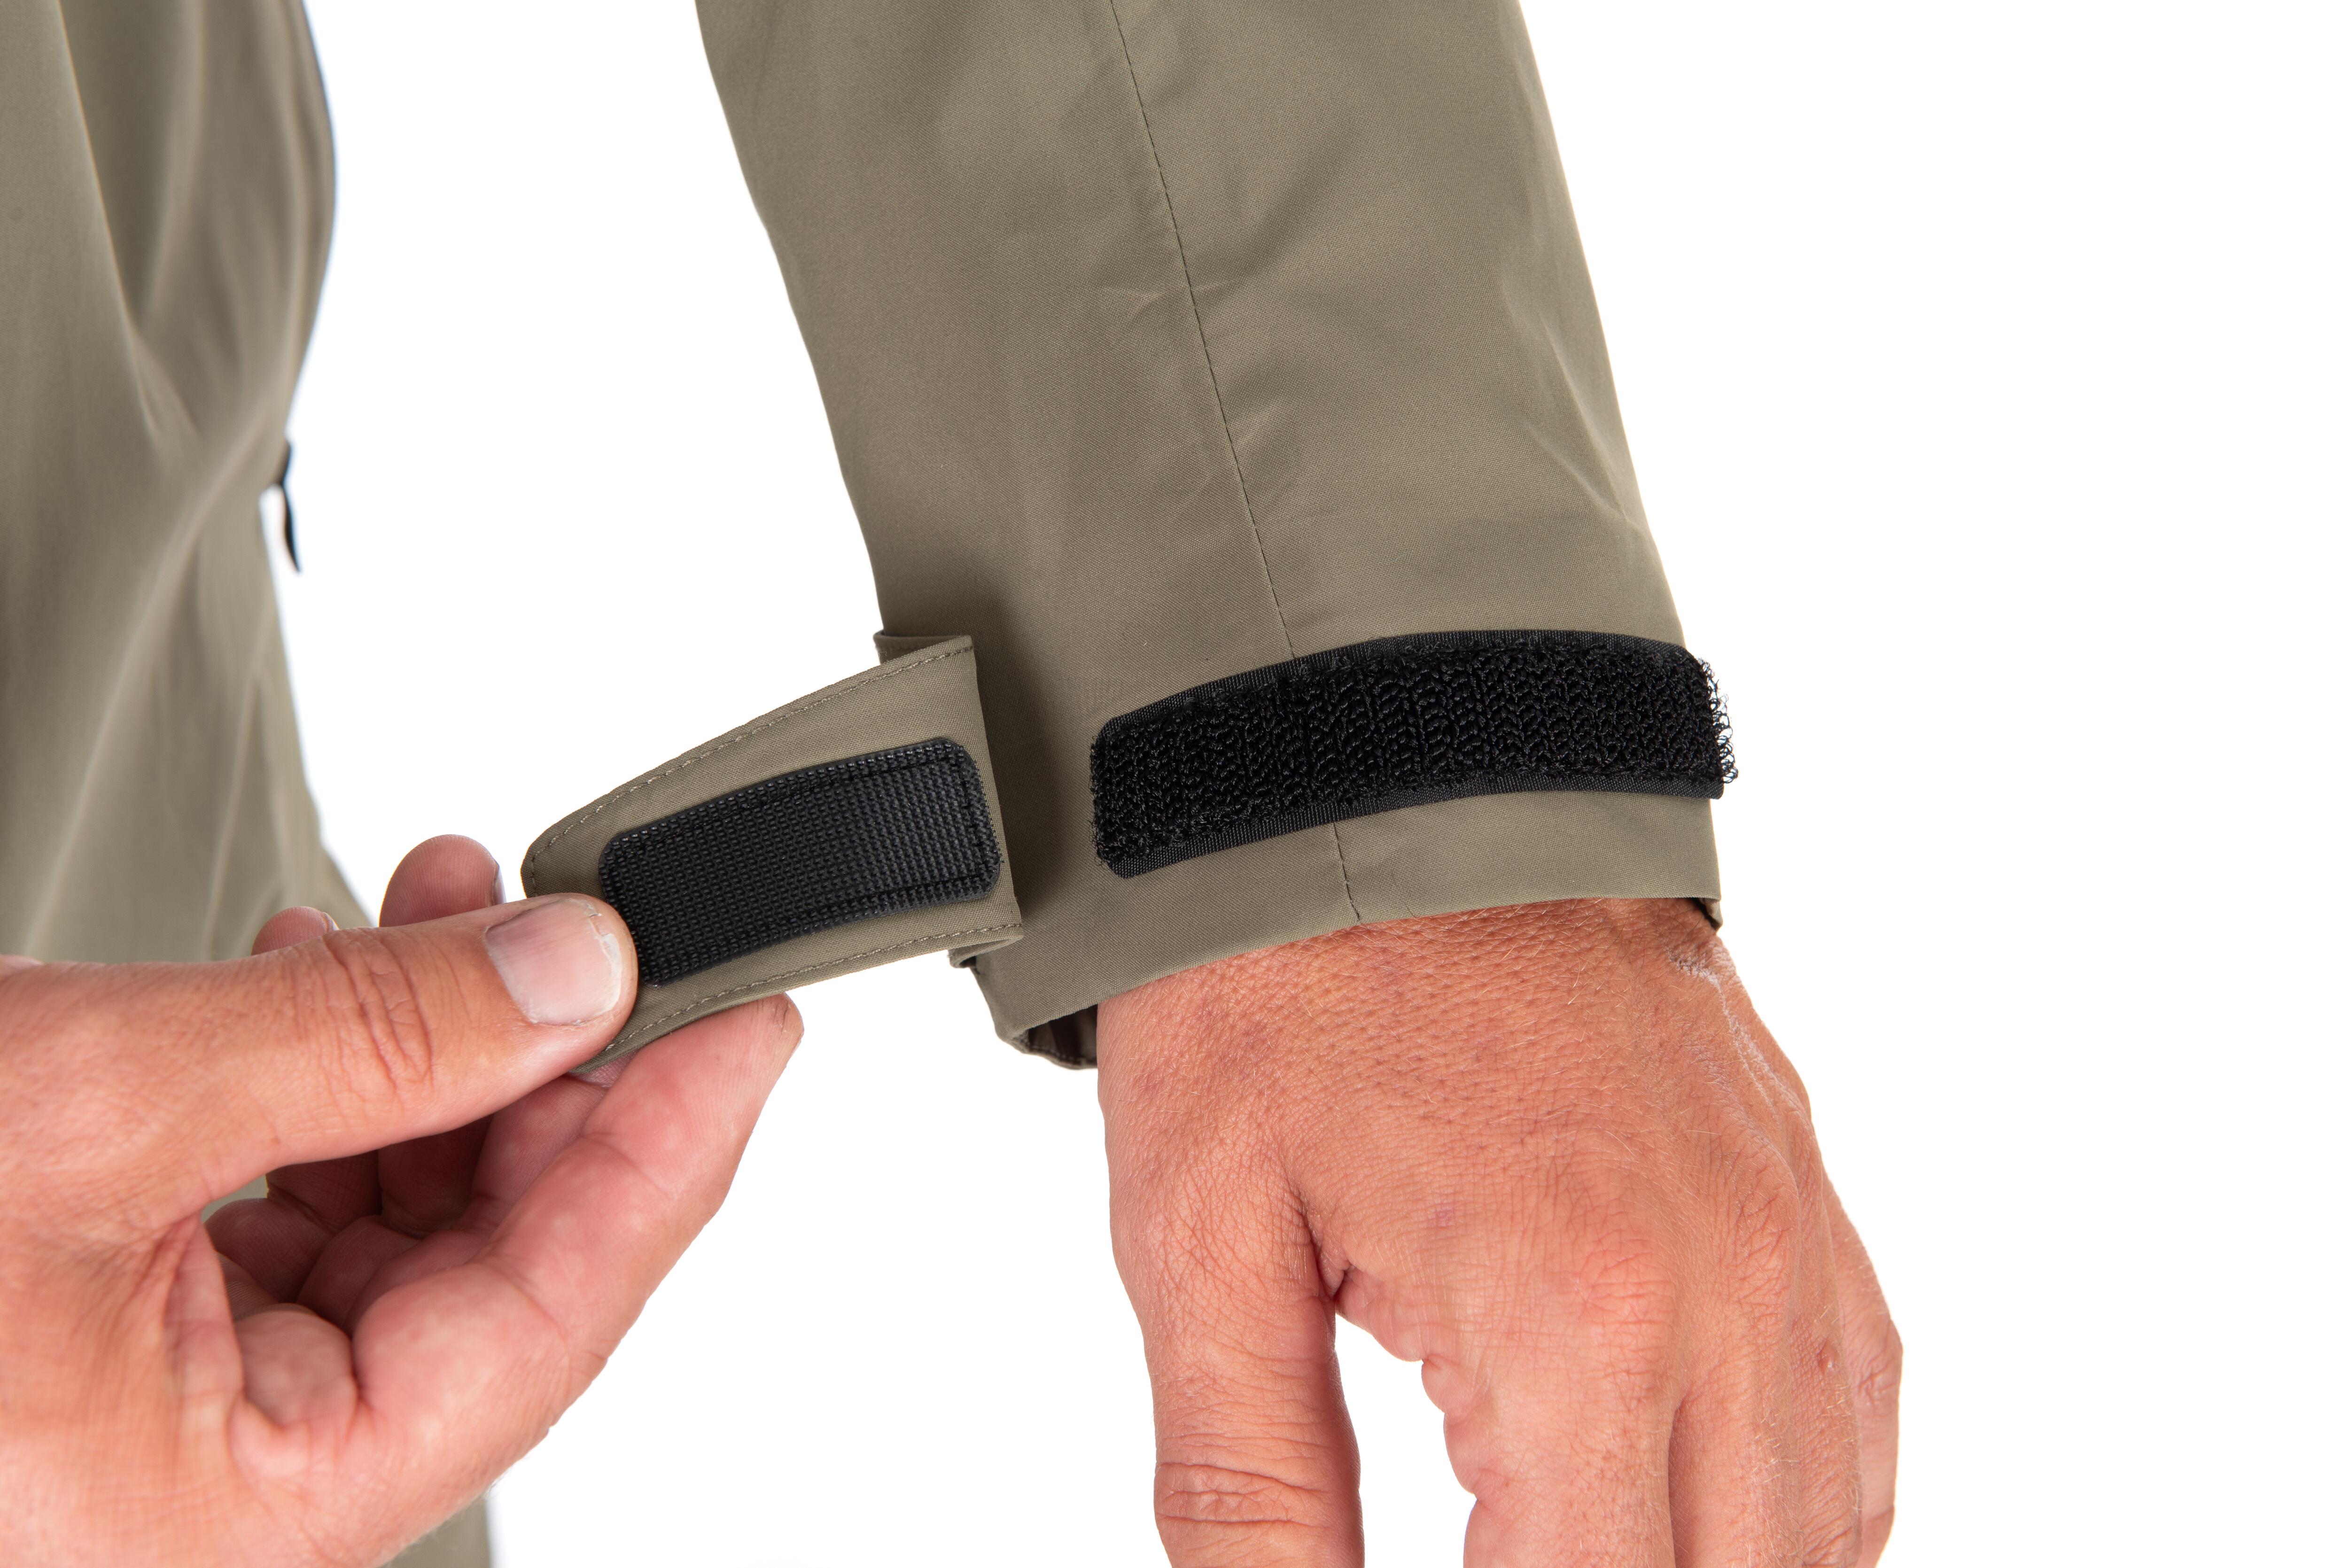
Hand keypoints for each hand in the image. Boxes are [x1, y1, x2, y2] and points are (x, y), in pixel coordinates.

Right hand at [0, 836, 798, 1566]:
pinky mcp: (143, 1350)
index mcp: (243, 1519)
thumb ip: (368, 1043)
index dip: (667, 1152)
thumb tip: (573, 977)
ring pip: (402, 1227)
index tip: (748, 1019)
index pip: (550, 1323)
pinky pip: (305, 1220)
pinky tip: (329, 980)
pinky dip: (332, 1090)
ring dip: (432, 1052)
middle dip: (539, 1067)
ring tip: (445, 910)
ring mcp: (188, 1426)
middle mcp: (227, 1496)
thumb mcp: (112, 1105)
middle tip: (580, 922)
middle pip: (490, 1271)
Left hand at [1098, 898, 1898, 1565]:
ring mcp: (1787, 1235)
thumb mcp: (1199, 1244)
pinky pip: (1860, 1412)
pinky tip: (1692, 1518)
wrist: (1382, 778)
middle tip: (1489, 1554)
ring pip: (1820, 1533)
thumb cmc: (1277, 990)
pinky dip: (1796, 1511)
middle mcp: (1726, 1288)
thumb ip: (1249, 1491)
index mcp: (1574, 1314)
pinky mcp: (1800, 1189)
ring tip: (1567, 1541)